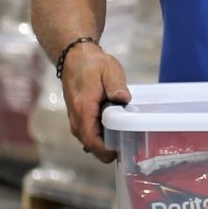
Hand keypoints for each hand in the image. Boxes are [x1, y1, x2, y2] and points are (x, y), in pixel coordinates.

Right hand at [62, 43, 130, 163]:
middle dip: (109, 150)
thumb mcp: (109, 70)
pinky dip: (102, 136)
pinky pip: (90, 134)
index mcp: (83, 109)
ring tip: (128, 137)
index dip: (106, 151)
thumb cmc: (93, 64)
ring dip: (106, 143)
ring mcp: (76, 120)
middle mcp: (76, 119)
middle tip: (132, 146)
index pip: (91, 141)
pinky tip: (117, 129)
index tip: (123, 151)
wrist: (75, 58)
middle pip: (91, 146)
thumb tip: (123, 99)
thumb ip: (116, 85)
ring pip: (90, 142)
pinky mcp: (79, 119)